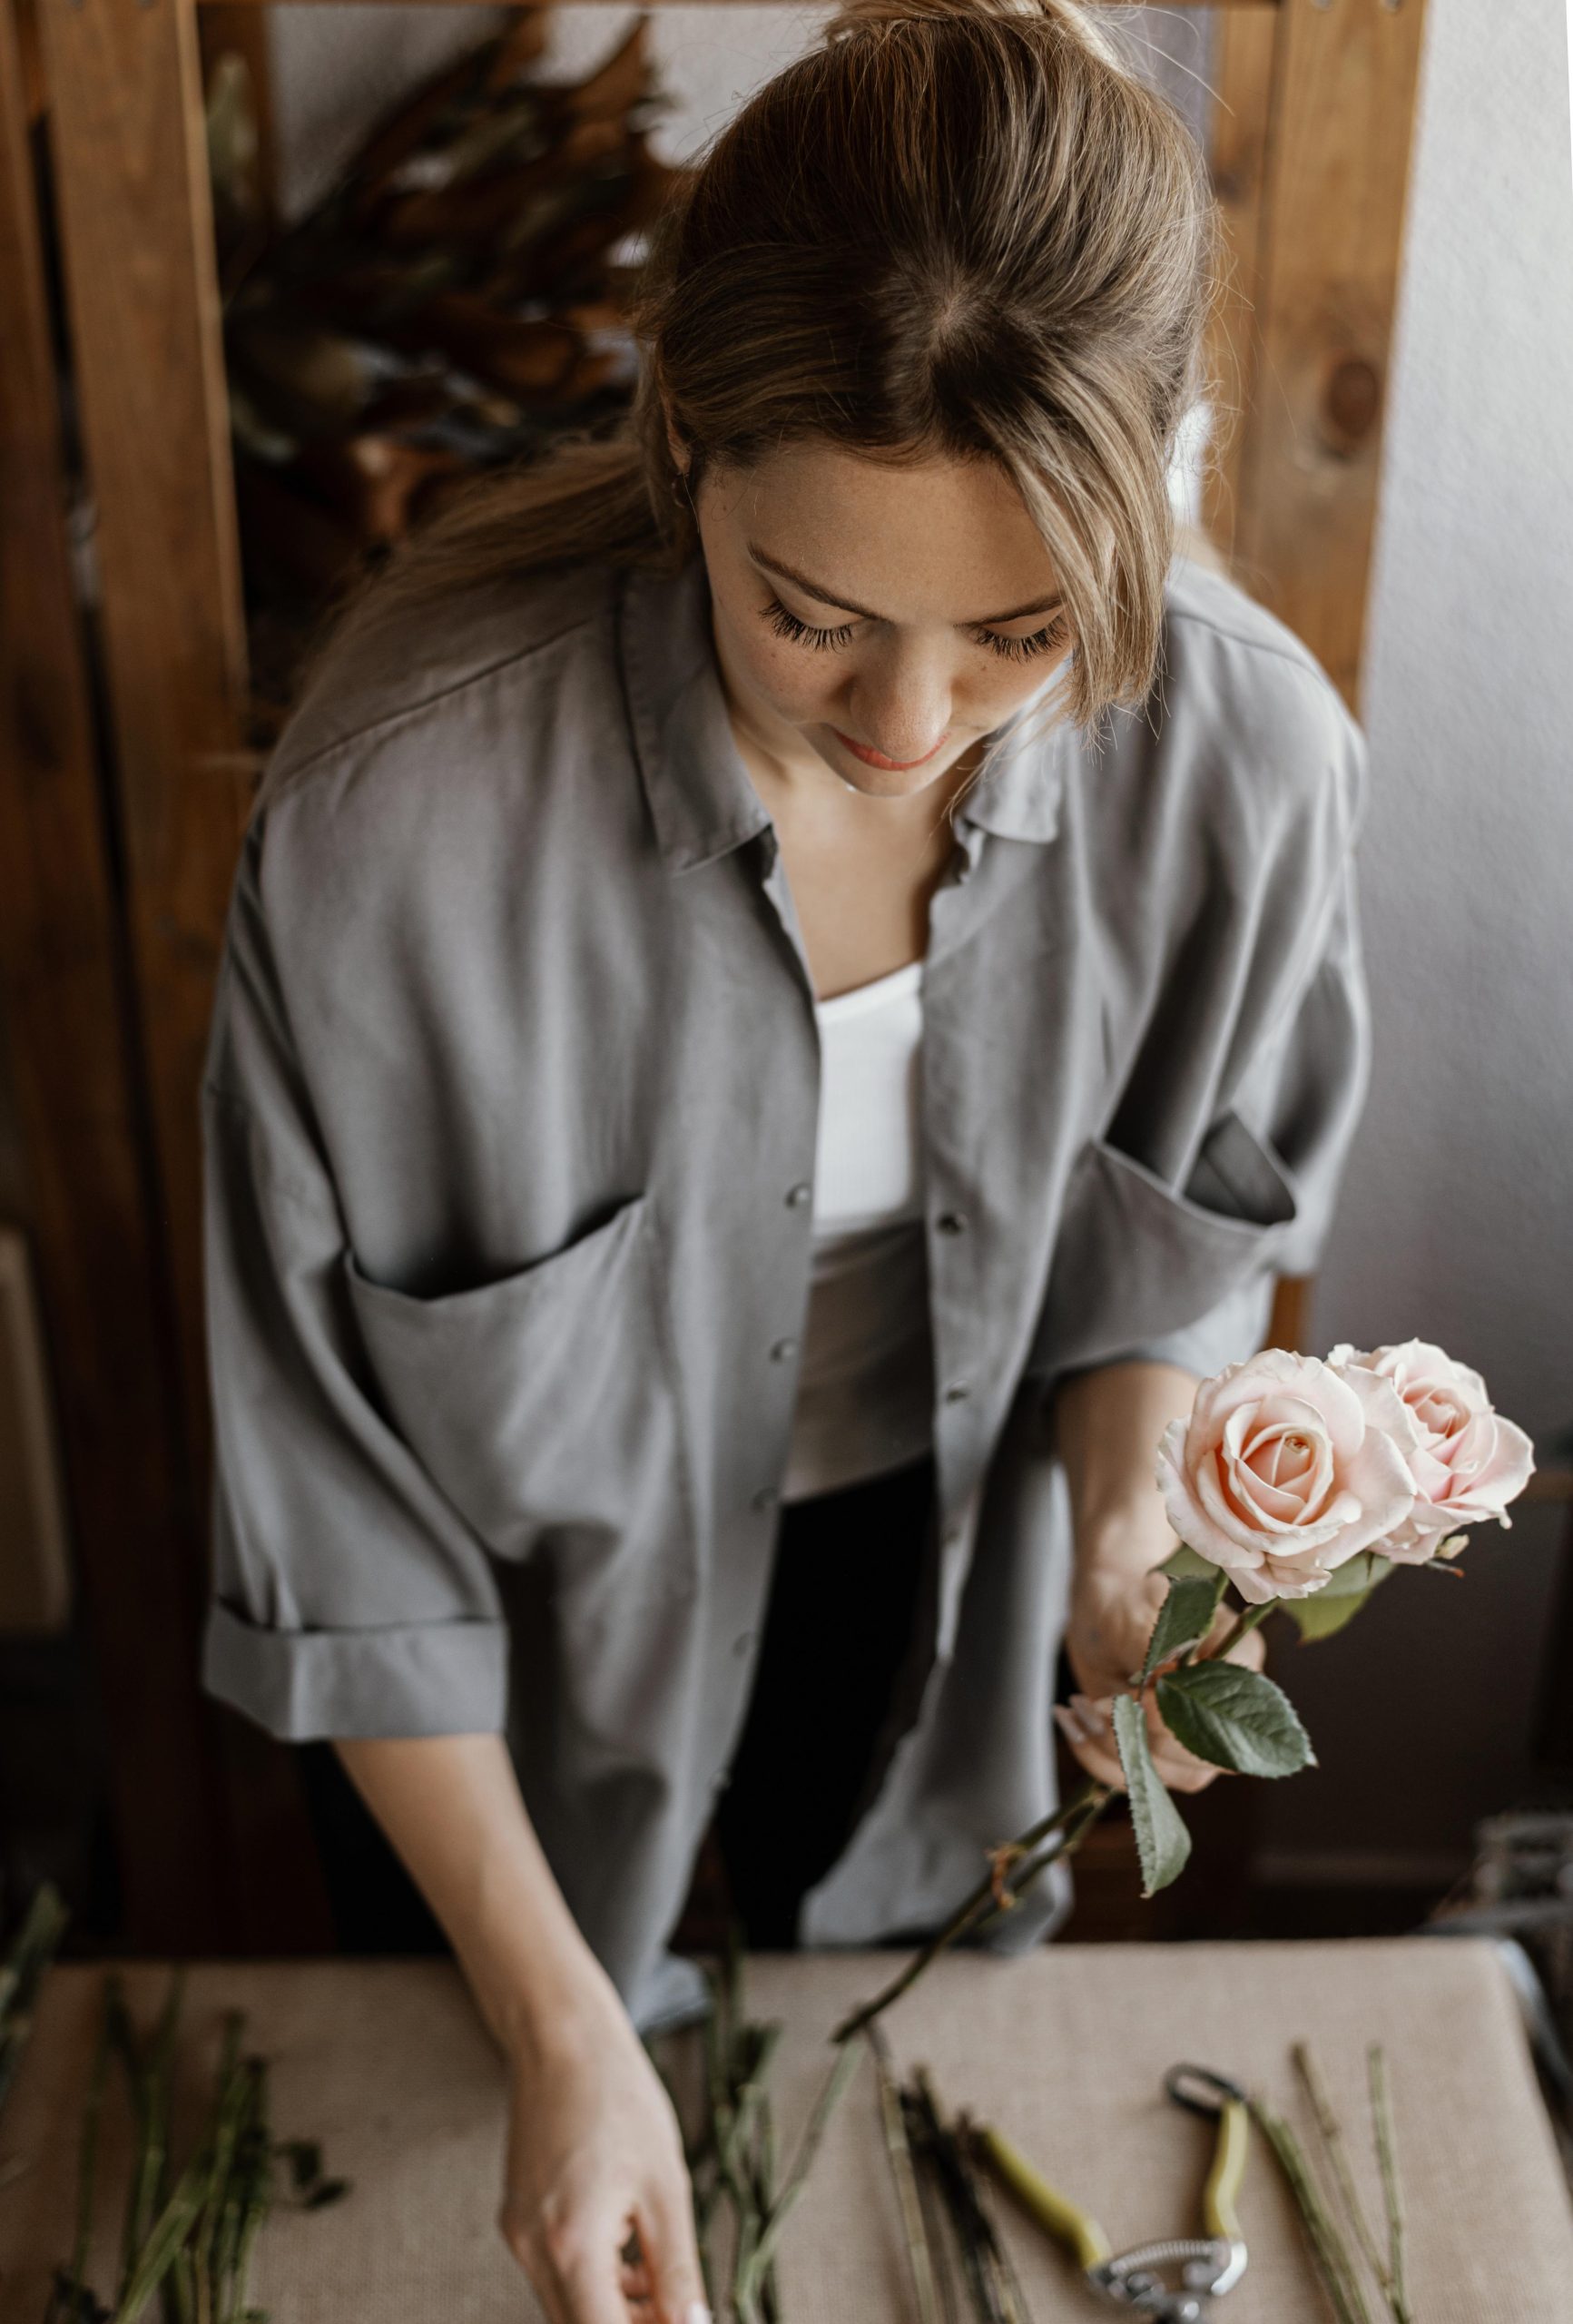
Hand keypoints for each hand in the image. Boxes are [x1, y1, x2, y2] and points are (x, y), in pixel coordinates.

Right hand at [499, 1965, 708, 2323]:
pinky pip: (555, 2273)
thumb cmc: (620, 2100)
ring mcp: (518, 2235)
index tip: (680, 2322)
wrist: (564, 2040)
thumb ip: (677, 2270)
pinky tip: (628, 2255)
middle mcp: (533, 2250)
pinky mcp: (516, 2220)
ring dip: (613, 2309)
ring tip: (658, 2283)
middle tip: (675, 2310)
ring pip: (567, 2305)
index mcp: (572, 2245)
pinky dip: (592, 2279)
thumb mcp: (666, 2188)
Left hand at [1057, 1556, 1265, 1795]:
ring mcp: (1197, 1737)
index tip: (1129, 1693)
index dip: (1177, 1710)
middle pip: (1204, 1756)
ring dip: (1111, 1747)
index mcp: (1240, 1660)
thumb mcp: (1134, 1612)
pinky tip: (1073, 1722)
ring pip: (1166, 1774)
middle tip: (1095, 1702)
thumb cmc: (1126, 1601)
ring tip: (1080, 1705)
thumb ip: (1152, 1645)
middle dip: (1139, 1733)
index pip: (1230, 1708)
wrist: (1104, 1611)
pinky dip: (1095, 1757)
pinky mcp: (1164, 1754)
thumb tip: (1160, 1681)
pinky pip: (1135, 1780)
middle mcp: (1228, 1707)